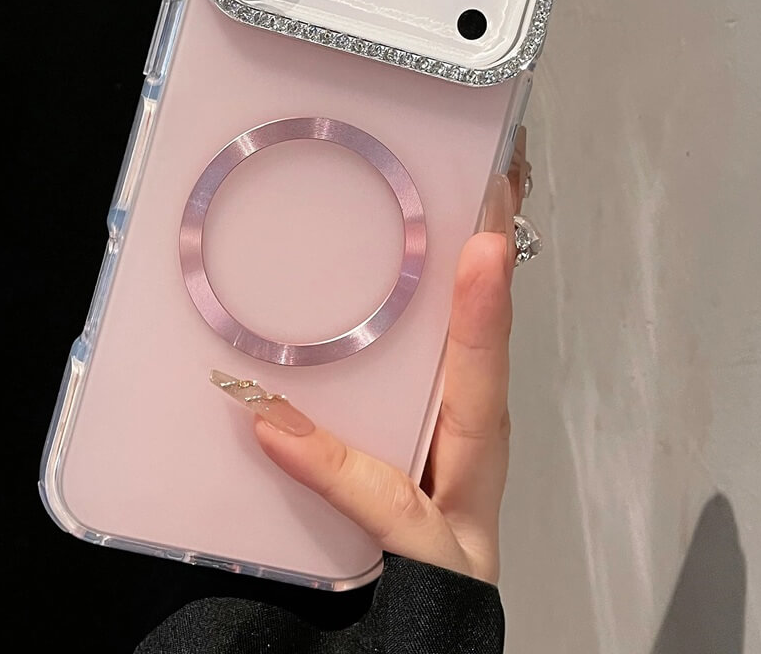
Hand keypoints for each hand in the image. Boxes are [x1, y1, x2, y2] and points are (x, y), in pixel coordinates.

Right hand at [236, 130, 529, 584]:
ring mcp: (444, 387)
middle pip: (483, 302)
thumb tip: (270, 420)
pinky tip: (401, 239)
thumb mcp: (408, 540)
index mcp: (476, 431)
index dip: (484, 298)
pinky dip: (428, 272)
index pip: (485, 358)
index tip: (484, 236)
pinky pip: (424, 322)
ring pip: (455, 304)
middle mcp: (468, 394)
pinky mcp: (417, 389)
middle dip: (490, 227)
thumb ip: (349, 484)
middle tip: (489, 156)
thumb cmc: (442, 572)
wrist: (439, 603)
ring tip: (457, 170)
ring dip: (464, 236)